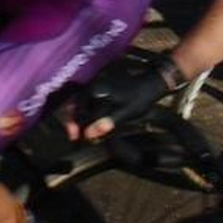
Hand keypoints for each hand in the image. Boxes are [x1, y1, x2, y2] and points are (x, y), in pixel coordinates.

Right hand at [67, 51, 182, 141]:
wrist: (148, 84)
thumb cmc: (138, 98)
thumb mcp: (124, 113)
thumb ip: (106, 123)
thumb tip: (88, 135)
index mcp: (96, 91)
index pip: (80, 112)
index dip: (77, 127)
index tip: (76, 137)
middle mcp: (92, 86)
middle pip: (75, 105)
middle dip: (73, 121)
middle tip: (74, 136)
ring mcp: (95, 84)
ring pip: (79, 102)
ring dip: (77, 116)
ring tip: (77, 130)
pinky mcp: (99, 86)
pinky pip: (86, 99)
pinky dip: (84, 110)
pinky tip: (86, 119)